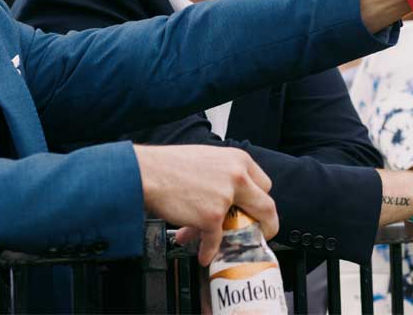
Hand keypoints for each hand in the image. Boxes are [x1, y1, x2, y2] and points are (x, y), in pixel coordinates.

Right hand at [134, 144, 276, 265]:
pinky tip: (204, 253)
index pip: (264, 184)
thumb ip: (225, 175)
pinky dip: (209, 250)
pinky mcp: (211, 216)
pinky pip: (216, 241)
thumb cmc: (169, 165)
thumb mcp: (208, 159)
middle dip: (263, 224)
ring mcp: (226, 197)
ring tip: (220, 244)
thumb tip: (230, 198)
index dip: (261, 201)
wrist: (146, 172)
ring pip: (240, 226)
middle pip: (266, 206)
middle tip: (257, 232)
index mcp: (238, 159)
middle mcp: (237, 176)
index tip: (257, 212)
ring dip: (231, 239)